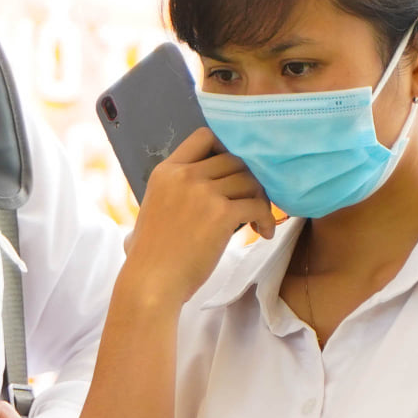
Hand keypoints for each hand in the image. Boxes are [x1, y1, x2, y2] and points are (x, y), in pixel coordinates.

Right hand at [124, 129, 273, 307]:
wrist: (152, 281)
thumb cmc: (150, 254)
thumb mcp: (152, 208)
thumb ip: (174, 192)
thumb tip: (198, 190)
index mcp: (166, 171)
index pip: (205, 137)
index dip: (226, 149)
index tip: (232, 172)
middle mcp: (185, 175)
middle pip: (234, 159)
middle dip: (248, 180)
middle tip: (251, 202)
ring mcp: (203, 193)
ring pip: (249, 181)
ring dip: (260, 199)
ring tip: (258, 221)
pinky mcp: (221, 213)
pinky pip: (258, 205)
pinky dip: (267, 219)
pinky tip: (263, 233)